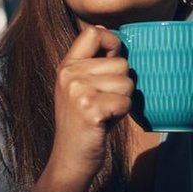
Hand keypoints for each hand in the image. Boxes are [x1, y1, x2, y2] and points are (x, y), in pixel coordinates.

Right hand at [50, 26, 132, 187]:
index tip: (111, 62)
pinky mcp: (90, 109)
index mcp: (66, 66)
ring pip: (126, 82)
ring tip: (104, 112)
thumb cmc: (84, 123)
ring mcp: (78, 91)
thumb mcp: (80, 87)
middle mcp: (69, 74)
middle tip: (104, 102)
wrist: (70, 159)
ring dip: (122, 100)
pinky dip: (122, 115)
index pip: (94, 33)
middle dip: (122, 84)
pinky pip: (126, 102)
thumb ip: (92, 62)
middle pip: (121, 62)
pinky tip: (105, 122)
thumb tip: (107, 32)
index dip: (112, 44)